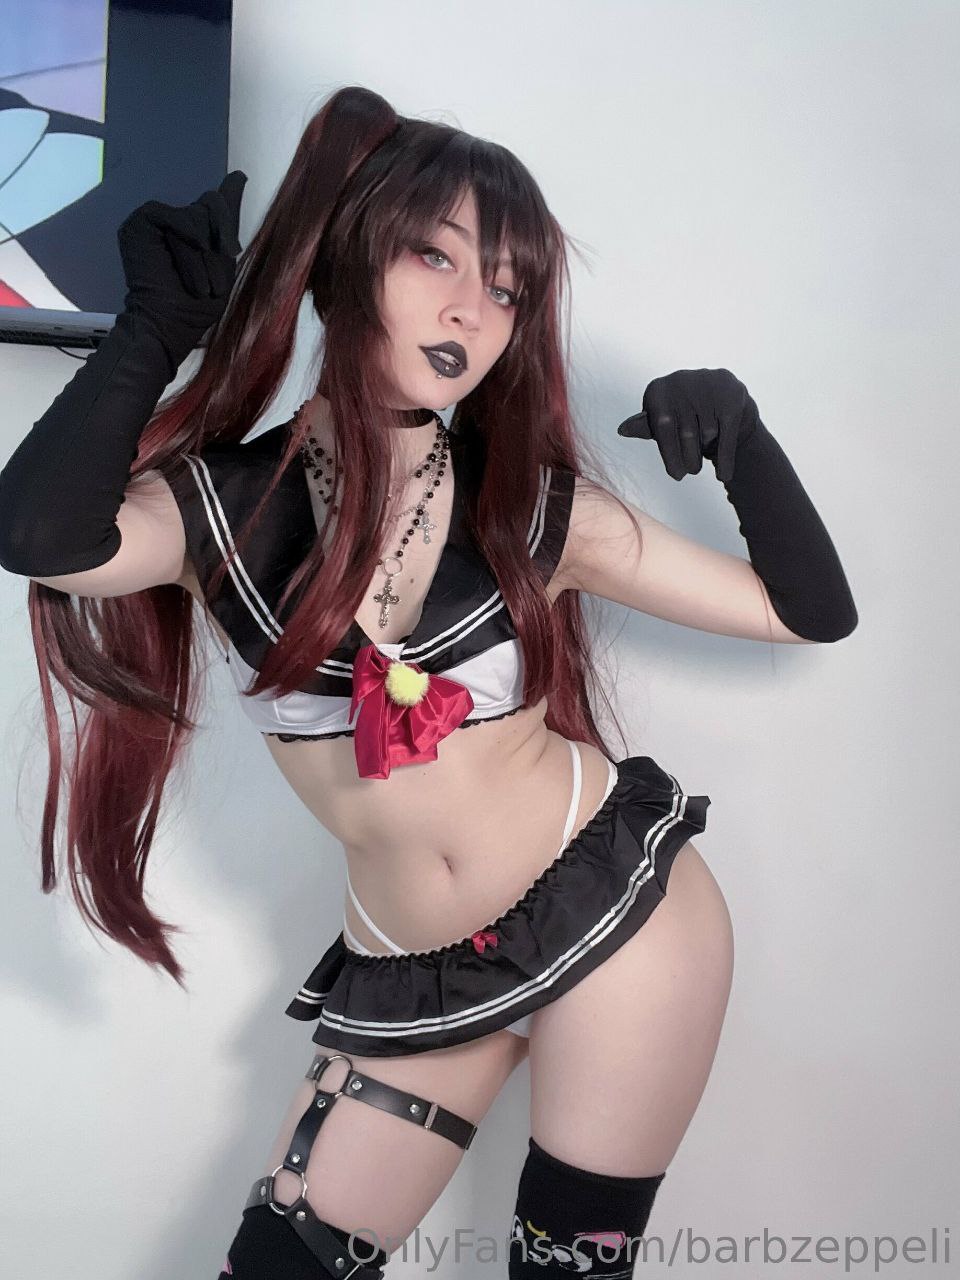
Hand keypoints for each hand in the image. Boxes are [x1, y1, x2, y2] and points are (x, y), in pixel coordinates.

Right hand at [116, 169, 247, 356]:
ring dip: (202, 257)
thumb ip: (228, 222)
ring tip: (198, 287)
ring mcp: (157, 222)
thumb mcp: (223, 262)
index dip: (228, 206)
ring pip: (195, 216)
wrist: (168, 324)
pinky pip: (172, 215)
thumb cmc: (197, 306)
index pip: (215, 206)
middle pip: (211, 206)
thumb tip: (238, 176)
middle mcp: (177, 223)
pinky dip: (185, 237)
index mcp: (196, 232)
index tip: (239, 179)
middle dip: (222, 241)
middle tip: (217, 283)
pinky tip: (185, 259)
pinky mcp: (140, 223)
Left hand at [616, 367, 761, 483]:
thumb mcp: (662, 422)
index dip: (671, 455)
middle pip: (687, 433)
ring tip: (705, 448)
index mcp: (658, 388)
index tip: (676, 476)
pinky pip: (727, 433)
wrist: (726, 402)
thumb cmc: (685, 417)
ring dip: (707, 449)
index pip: (663, 427)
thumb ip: (646, 426)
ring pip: (708, 433)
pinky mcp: (732, 394)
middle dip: (689, 457)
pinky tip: (723, 474)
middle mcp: (682, 379)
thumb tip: (623, 429)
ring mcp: (709, 385)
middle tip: (690, 471)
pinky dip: (726, 458)